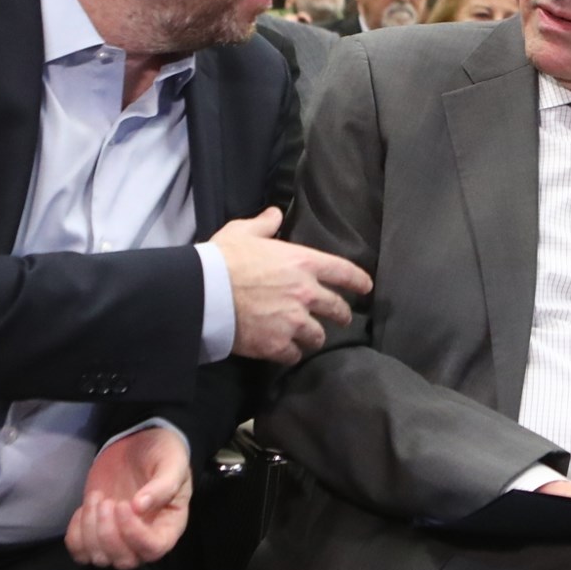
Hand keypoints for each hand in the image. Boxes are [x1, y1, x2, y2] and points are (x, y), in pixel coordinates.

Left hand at [65, 426, 190, 569]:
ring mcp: (118, 539)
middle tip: (106, 500)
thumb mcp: (172, 462)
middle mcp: (144, 539)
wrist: (138, 443)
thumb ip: (163, 484)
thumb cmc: (161, 452)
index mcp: (169, 526)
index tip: (123, 504)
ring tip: (97, 496)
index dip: (134, 534)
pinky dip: (76, 533)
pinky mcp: (96, 533)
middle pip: (124, 561)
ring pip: (99, 558)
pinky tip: (86, 508)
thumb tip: (140, 506)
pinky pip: (80, 551)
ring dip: (91, 530)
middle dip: (108, 533)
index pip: (154, 548)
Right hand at [210, 207, 369, 364]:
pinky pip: (294, 354)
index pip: (344, 272)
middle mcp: (306, 293)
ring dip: (314, 337)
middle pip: (337, 308)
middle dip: (341, 314)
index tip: (366, 287)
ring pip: (318, 336)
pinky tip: (286, 351)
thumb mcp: (243, 232)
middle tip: (341, 318)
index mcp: (303, 262)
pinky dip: (291, 353)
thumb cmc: (223, 258)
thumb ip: (264, 224)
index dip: (358, 281)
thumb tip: (275, 215)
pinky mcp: (277, 343)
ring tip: (309, 338)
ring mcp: (294, 320)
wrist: (204, 292)